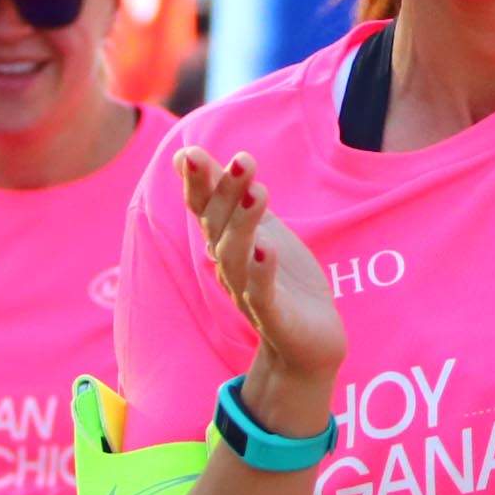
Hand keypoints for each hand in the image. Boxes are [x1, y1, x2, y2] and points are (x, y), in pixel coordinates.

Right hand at [181, 148, 344, 420]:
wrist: (309, 341)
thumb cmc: (280, 279)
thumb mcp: (256, 228)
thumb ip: (229, 195)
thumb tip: (186, 153)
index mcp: (225, 242)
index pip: (204, 208)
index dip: (197, 183)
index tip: (190, 152)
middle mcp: (229, 266)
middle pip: (218, 226)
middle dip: (227, 192)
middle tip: (243, 160)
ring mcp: (248, 292)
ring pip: (236, 257)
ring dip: (245, 224)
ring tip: (259, 193)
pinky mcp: (273, 317)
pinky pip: (261, 294)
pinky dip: (261, 272)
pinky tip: (266, 249)